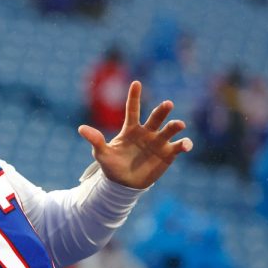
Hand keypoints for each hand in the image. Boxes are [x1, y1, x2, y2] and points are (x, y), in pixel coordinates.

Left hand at [77, 81, 192, 188]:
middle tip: (167, 104)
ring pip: (169, 130)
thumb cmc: (112, 166)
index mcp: (131, 129)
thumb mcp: (101, 154)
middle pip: (155, 117)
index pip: (133, 109)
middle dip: (162, 110)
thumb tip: (81, 128)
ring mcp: (159, 142)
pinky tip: (186, 145)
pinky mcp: (169, 154)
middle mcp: (147, 132)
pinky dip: (184, 144)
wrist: (124, 184)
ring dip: (175, 126)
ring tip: (179, 124)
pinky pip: (179, 146)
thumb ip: (95, 140)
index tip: (136, 83)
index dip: (134, 97)